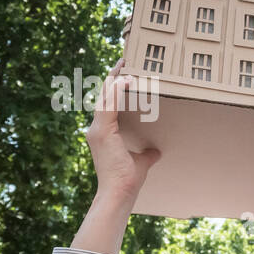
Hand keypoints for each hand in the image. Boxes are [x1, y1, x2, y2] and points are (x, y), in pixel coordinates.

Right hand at [86, 58, 160, 202]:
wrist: (119, 193)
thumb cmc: (127, 180)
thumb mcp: (141, 162)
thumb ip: (147, 154)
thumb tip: (156, 151)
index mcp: (104, 132)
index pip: (107, 104)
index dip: (113, 87)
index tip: (122, 73)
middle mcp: (96, 128)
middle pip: (104, 96)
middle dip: (113, 77)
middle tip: (124, 61)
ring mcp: (97, 130)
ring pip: (105, 97)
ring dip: (115, 80)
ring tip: (125, 65)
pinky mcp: (102, 132)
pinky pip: (109, 106)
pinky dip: (117, 92)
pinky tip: (126, 80)